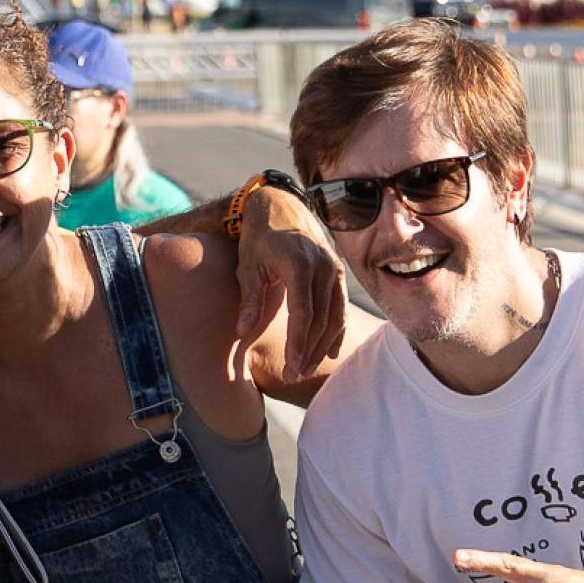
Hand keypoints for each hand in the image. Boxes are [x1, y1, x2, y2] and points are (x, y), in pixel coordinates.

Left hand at [234, 186, 347, 374]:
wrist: (280, 206)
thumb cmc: (258, 238)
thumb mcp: (247, 265)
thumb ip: (249, 298)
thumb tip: (242, 331)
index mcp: (299, 265)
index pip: (303, 314)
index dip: (299, 344)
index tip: (292, 367)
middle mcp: (322, 266)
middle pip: (321, 320)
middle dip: (309, 351)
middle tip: (294, 376)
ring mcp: (334, 268)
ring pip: (334, 316)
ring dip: (322, 346)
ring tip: (306, 369)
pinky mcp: (338, 271)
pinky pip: (341, 306)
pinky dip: (336, 331)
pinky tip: (329, 352)